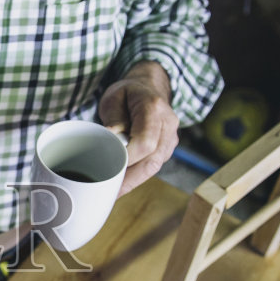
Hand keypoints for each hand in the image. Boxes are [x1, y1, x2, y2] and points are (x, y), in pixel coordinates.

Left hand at [97, 60, 178, 195]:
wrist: (149, 88)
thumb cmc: (129, 93)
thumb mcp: (114, 98)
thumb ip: (113, 118)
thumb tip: (110, 139)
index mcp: (154, 108)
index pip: (145, 142)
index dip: (128, 159)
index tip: (109, 169)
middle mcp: (168, 124)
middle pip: (152, 160)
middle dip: (129, 179)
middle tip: (108, 192)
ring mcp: (171, 138)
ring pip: (154, 167)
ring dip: (133, 181)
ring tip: (112, 191)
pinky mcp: (167, 149)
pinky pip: (153, 166)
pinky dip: (137, 176)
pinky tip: (122, 183)